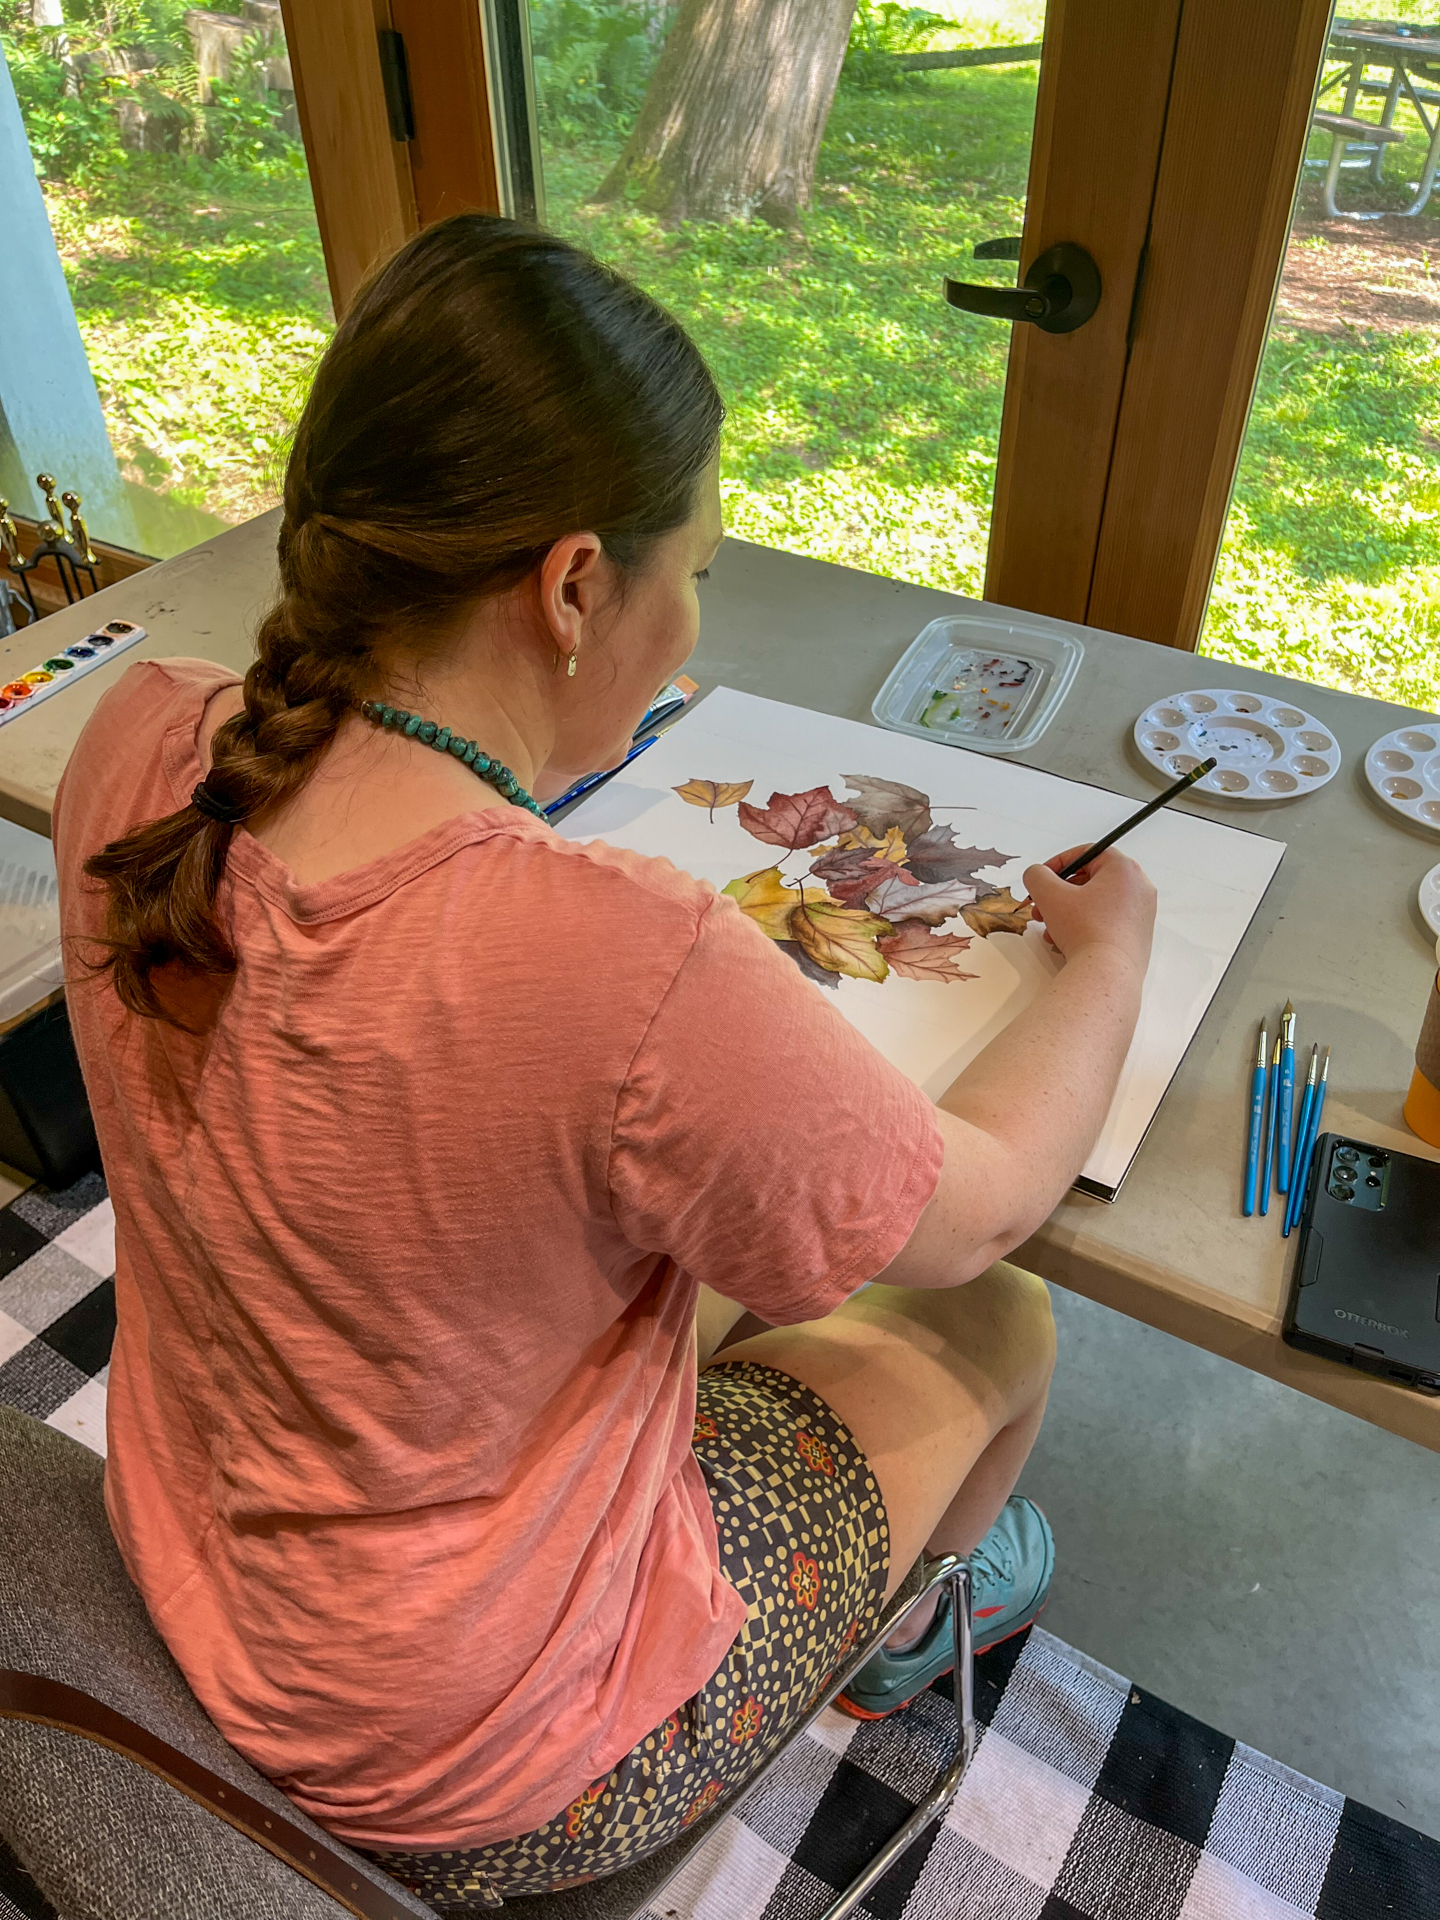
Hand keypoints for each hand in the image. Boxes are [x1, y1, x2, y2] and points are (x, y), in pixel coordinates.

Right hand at [1022, 846, 1155, 971]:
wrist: (1106, 972)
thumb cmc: (1086, 930)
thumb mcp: (1049, 894)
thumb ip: (1037, 875)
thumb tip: (1037, 874)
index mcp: (1124, 869)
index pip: (1087, 853)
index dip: (1058, 863)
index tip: (1043, 877)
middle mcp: (1138, 888)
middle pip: (1091, 880)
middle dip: (1060, 893)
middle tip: (1043, 905)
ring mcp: (1142, 913)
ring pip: (1096, 904)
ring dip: (1068, 912)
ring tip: (1051, 928)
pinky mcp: (1138, 935)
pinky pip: (1106, 922)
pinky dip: (1084, 926)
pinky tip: (1066, 941)